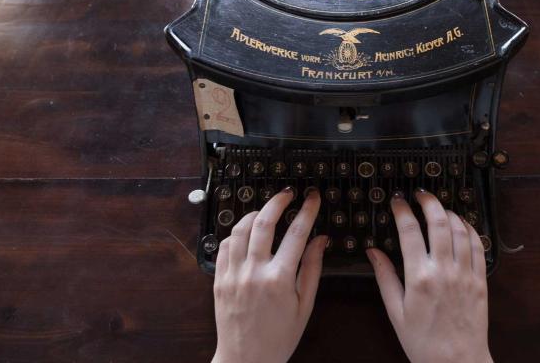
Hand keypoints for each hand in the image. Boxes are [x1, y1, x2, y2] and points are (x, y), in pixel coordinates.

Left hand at [212, 188, 326, 362]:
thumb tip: (320, 239)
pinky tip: (246, 232)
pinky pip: (224, 246)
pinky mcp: (218, 279)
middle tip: (287, 193)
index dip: (307, 211)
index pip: (297, 233)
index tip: (312, 198)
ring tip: (267, 210)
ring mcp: (233, 274)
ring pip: (240, 229)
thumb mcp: (304, 305)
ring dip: (254, 213)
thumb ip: (312, 269)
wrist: (246, 361)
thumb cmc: (280, 337)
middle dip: (278, 201)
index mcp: (279, 279)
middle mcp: (254, 272)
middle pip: (264, 222)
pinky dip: (236, 233)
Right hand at [367, 190, 491, 362]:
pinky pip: (478, 247)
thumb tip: (373, 251)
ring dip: (450, 213)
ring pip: (461, 230)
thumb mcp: (395, 312)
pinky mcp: (481, 281)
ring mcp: (465, 274)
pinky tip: (462, 225)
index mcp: (419, 278)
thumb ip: (385, 278)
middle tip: (420, 194)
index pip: (409, 232)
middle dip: (429, 202)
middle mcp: (444, 271)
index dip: (402, 211)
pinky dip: (471, 230)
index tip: (397, 201)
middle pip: (439, 222)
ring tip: (439, 208)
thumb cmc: (422, 342)